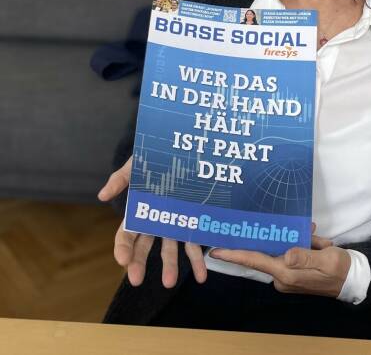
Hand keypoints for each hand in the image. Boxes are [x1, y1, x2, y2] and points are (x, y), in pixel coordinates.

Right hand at [98, 156, 206, 287]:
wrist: (181, 154)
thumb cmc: (153, 161)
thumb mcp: (135, 166)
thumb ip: (120, 179)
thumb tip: (101, 195)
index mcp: (138, 212)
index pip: (126, 234)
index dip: (122, 247)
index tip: (122, 259)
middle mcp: (155, 223)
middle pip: (144, 247)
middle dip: (139, 263)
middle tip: (136, 280)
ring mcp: (173, 225)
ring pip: (169, 250)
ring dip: (170, 267)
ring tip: (169, 283)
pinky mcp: (191, 225)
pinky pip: (194, 245)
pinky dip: (197, 262)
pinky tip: (201, 276)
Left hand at [209, 225, 350, 297]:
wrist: (354, 279)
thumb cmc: (339, 269)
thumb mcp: (325, 259)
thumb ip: (305, 256)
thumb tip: (286, 254)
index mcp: (286, 273)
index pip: (255, 261)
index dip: (235, 254)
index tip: (216, 250)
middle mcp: (283, 275)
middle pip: (269, 251)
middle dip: (281, 236)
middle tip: (301, 234)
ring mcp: (288, 274)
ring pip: (284, 248)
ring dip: (301, 241)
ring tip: (321, 243)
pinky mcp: (295, 270)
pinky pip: (293, 251)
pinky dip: (306, 244)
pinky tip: (321, 244)